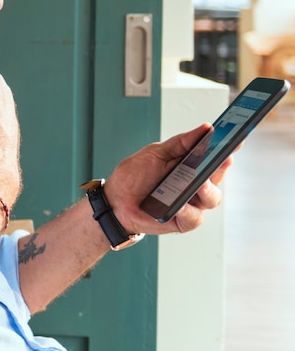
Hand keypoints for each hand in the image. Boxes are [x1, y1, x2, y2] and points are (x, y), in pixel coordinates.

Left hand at [104, 123, 231, 235]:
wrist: (115, 200)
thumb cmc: (134, 176)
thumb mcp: (155, 153)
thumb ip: (180, 143)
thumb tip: (205, 129)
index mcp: (190, 166)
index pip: (214, 156)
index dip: (227, 148)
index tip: (235, 138)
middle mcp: (194, 184)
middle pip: (217, 177)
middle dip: (221, 167)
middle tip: (222, 157)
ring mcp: (191, 204)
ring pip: (211, 199)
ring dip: (207, 190)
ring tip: (199, 183)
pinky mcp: (182, 221)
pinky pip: (194, 218)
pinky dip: (188, 211)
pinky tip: (181, 205)